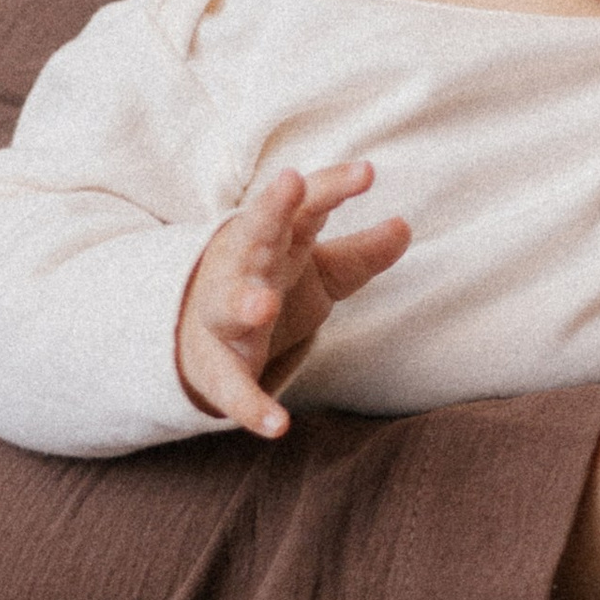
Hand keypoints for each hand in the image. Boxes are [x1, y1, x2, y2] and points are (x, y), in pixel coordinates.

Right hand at [176, 163, 411, 438]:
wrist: (193, 335)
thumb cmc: (267, 286)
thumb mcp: (315, 268)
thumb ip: (360, 253)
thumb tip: (406, 225)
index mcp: (273, 240)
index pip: (303, 206)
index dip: (331, 187)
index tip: (367, 172)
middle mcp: (244, 269)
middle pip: (254, 233)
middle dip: (268, 209)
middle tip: (289, 182)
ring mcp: (225, 318)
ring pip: (228, 306)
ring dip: (242, 304)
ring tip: (260, 306)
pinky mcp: (218, 369)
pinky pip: (232, 388)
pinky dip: (251, 407)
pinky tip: (278, 427)